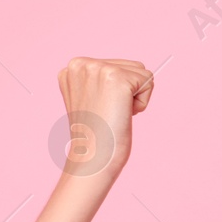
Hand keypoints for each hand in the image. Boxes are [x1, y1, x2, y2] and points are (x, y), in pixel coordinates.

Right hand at [55, 57, 154, 177]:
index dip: (116, 92)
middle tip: (108, 113)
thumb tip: (134, 77)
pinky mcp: (117, 78)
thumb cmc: (95, 136)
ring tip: (113, 113)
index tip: (99, 109)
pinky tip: (122, 114)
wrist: (93, 158)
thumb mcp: (92, 99)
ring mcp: (98, 68)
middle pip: (130, 66)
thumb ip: (101, 81)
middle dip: (127, 93)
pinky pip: (149, 82)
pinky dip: (142, 104)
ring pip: (141, 72)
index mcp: (73, 67)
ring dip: (135, 97)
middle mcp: (81, 63)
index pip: (116, 66)